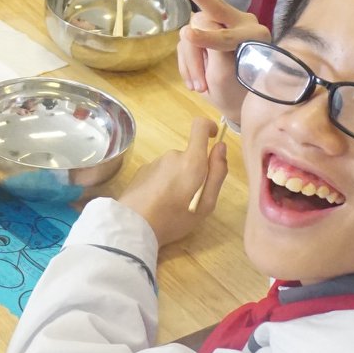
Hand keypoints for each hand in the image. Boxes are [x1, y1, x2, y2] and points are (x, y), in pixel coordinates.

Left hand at [112, 117, 228, 247]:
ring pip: (174, 166)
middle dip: (193, 172)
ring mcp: (154, 162)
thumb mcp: (206, 204)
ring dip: (177, 179)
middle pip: (189, 156)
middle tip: (191, 199)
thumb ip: (217, 173)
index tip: (213, 138)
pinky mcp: (141, 171)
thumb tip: (220, 146)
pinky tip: (157, 202)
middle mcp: (172, 156)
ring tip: (172, 205)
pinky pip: (160, 172)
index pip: (199, 126)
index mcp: (191, 161)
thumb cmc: (174, 219)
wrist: (133, 226)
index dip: (208, 127)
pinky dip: (163, 183)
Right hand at [174, 0, 267, 120]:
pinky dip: (187, 63)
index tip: (189, 36)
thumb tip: (190, 32)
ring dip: (192, 61)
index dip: (207, 37)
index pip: (226, 33)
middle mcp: (240, 24)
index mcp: (254, 34)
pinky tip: (194, 82)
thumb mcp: (230, 76)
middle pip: (216, 8)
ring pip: (193, 32)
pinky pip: (187, 43)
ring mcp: (222, 27)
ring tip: (198, 88)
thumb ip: (215, 52)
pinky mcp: (208, 33)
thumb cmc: (242, 91)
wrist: (244, 102)